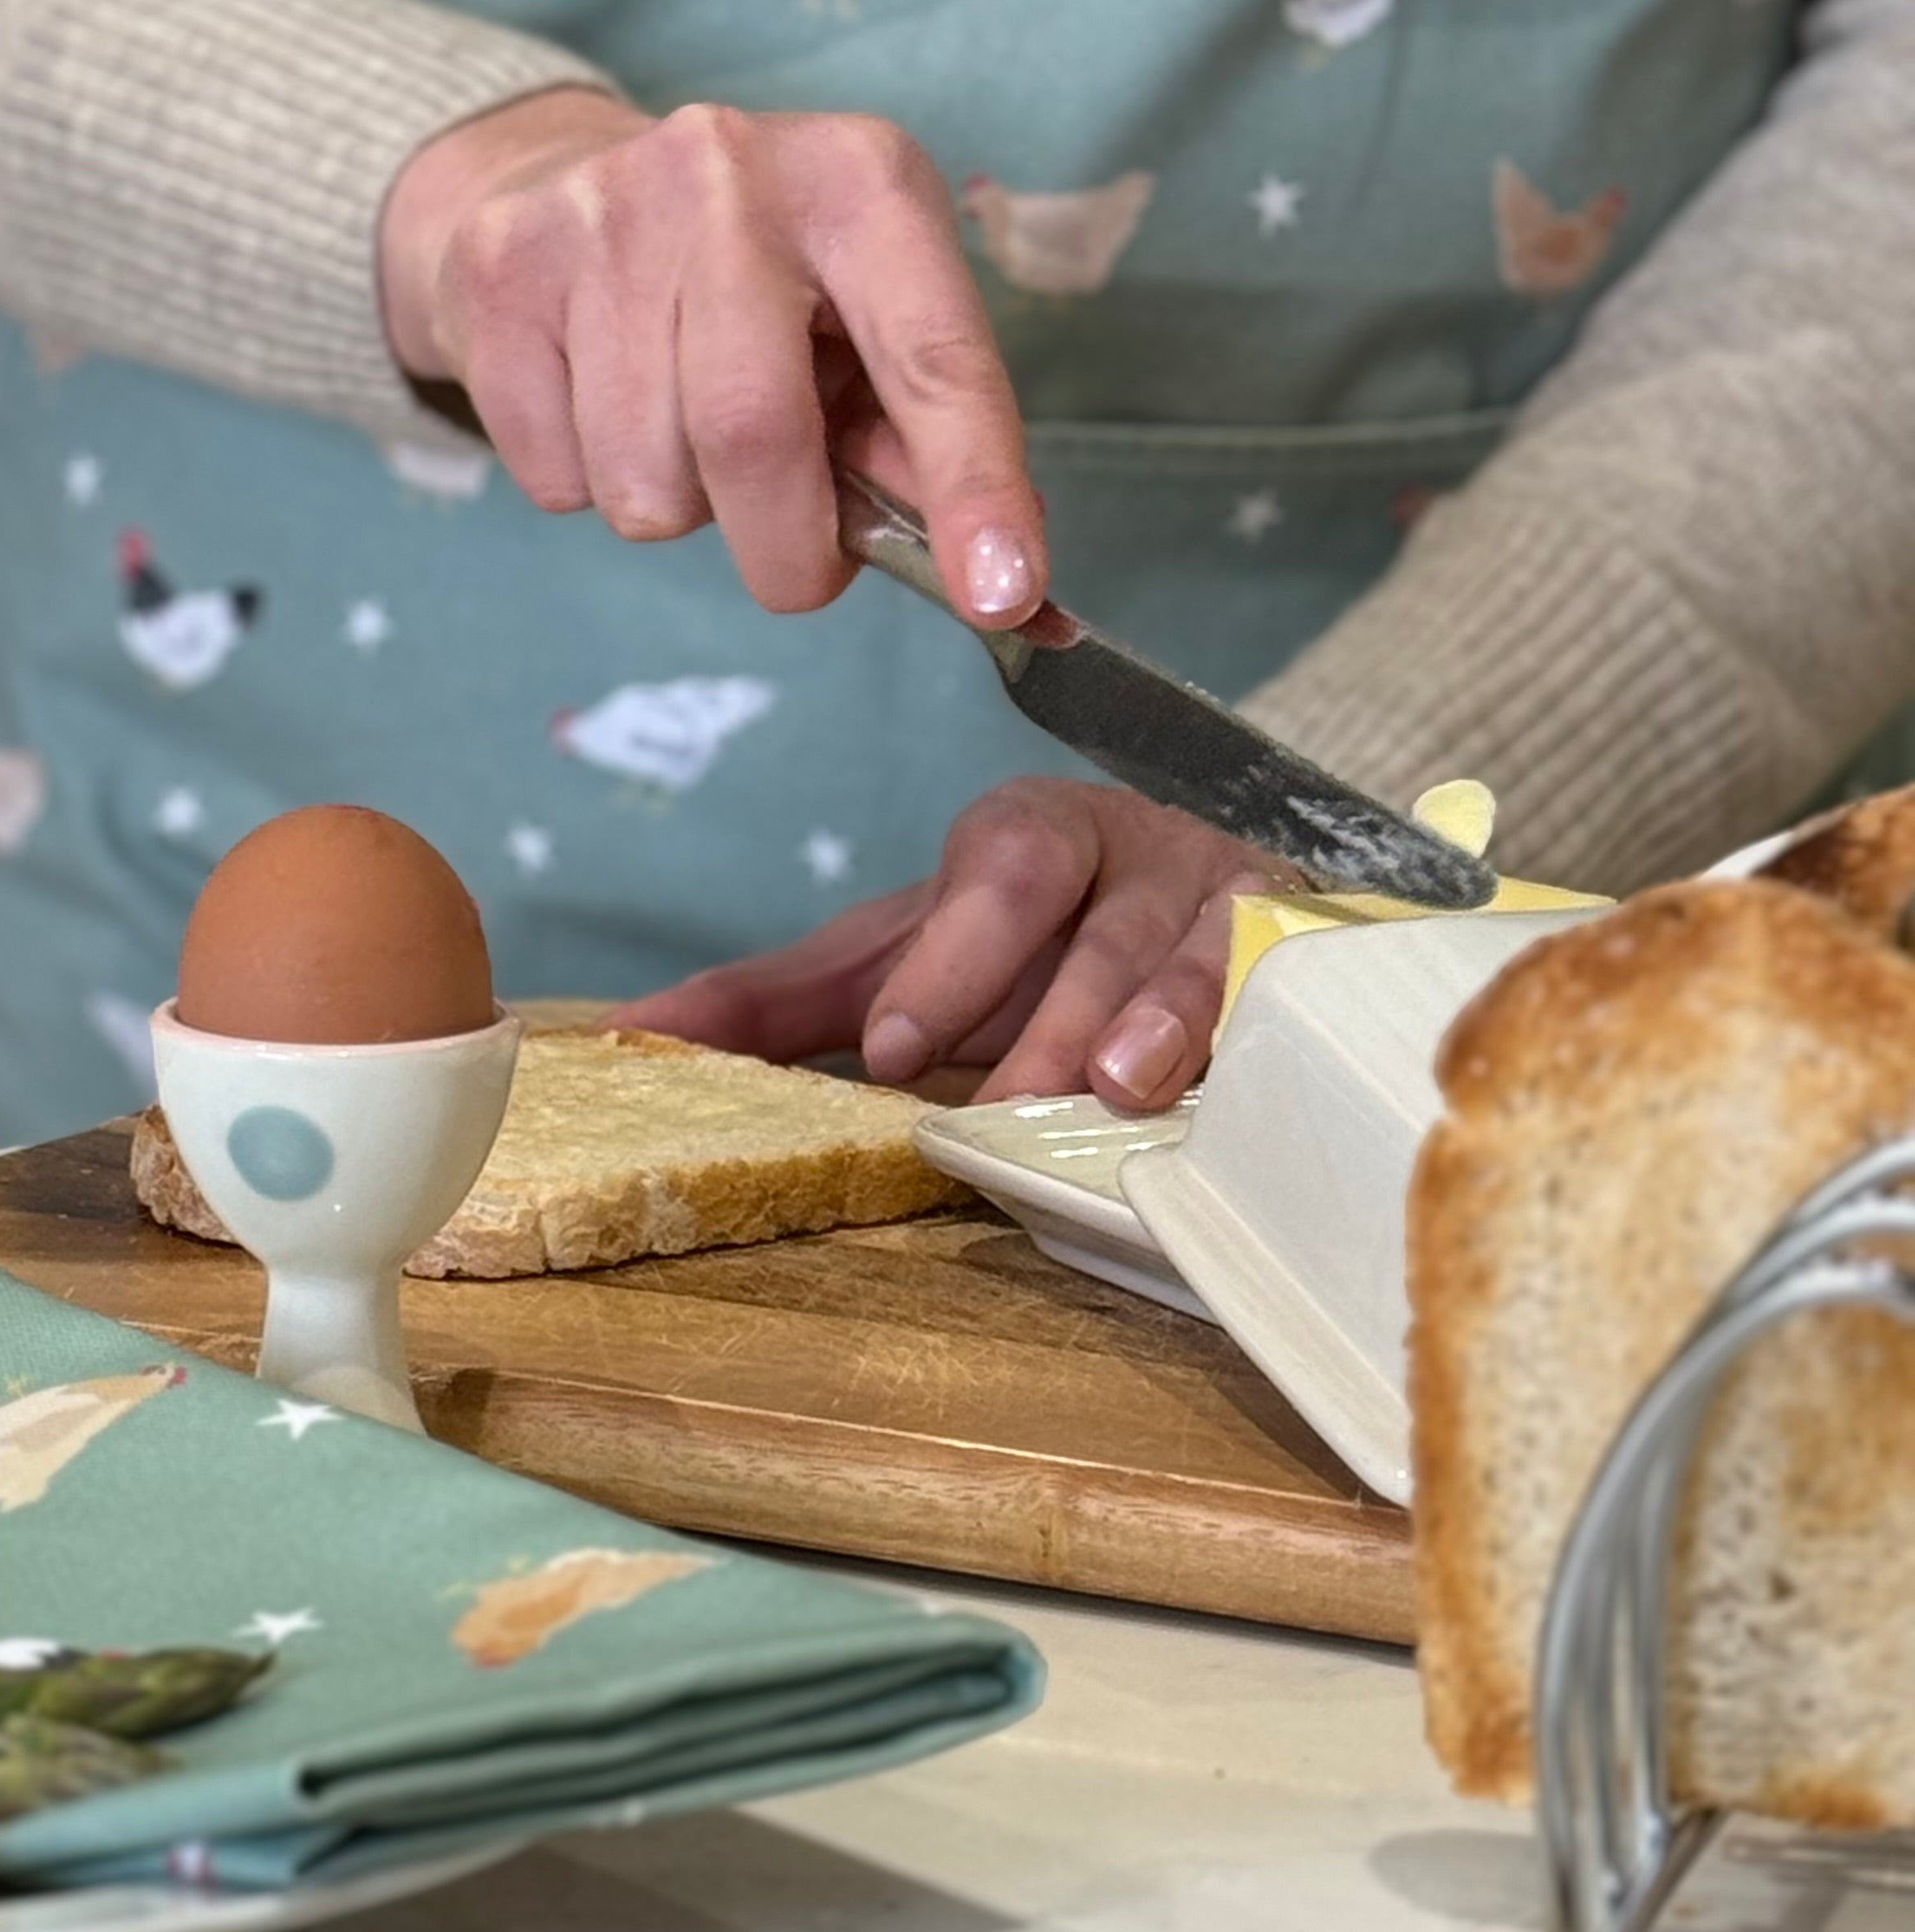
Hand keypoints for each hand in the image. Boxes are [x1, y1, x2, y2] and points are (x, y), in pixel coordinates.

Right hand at [377, 86, 1044, 624]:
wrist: (547, 178)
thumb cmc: (745, 279)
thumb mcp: (858, 320)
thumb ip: (916, 440)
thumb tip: (993, 577)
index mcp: (859, 182)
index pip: (934, 356)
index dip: (974, 487)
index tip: (1002, 593)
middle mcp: (731, 173)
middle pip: (752, 433)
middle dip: (783, 549)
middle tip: (795, 561)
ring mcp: (602, 214)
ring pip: (644, 481)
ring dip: (677, 509)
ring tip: (676, 430)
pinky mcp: (501, 272)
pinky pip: (557, 480)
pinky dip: (585, 486)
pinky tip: (594, 404)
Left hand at [619, 778, 1268, 1108]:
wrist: (1212, 914)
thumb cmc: (1031, 950)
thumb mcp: (900, 964)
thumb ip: (776, 1003)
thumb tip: (631, 1033)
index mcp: (1026, 840)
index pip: (990, 872)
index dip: (946, 956)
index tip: (891, 1046)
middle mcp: (1130, 853)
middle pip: (1087, 906)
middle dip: (1037, 998)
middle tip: (991, 1090)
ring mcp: (1225, 902)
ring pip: (1189, 952)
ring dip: (1149, 1023)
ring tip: (1111, 1089)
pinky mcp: (1300, 955)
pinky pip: (1283, 991)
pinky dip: (1248, 1037)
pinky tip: (1222, 1089)